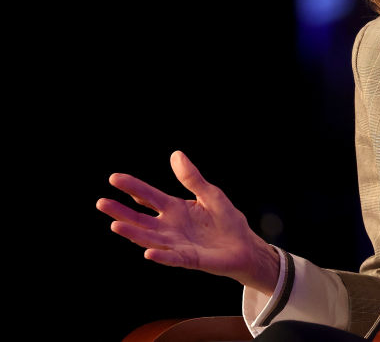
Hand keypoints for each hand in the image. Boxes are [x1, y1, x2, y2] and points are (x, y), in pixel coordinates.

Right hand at [96, 150, 279, 293]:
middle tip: (102, 202)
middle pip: (140, 219)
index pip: (148, 197)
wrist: (244, 246)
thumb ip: (192, 178)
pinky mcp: (189, 259)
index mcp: (174, 209)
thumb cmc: (226, 220)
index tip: (114, 178)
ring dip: (133, 233)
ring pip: (149, 238)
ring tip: (116, 225)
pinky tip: (148, 252)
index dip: (132, 188)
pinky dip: (160, 256)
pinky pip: (172, 258)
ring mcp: (176, 244)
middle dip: (121, 212)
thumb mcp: (210, 194)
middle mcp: (169, 227)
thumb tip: (175, 154)